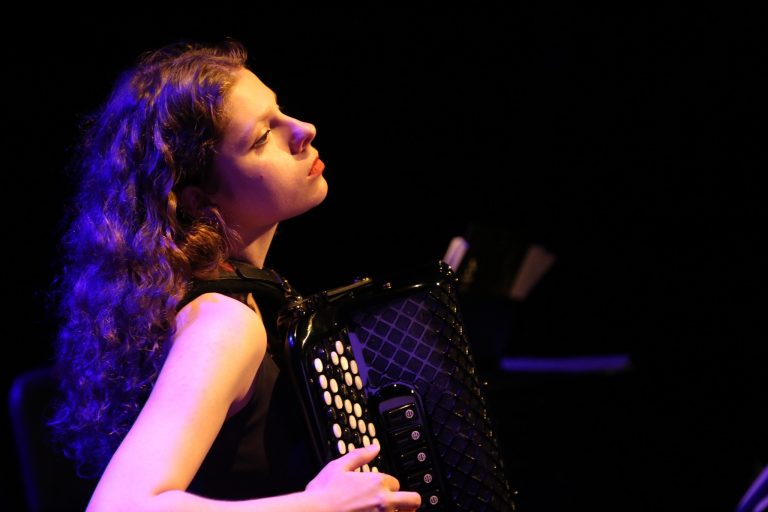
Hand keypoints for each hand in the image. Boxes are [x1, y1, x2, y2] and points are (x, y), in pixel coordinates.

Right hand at [305, 444, 421, 511]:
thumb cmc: (322, 494)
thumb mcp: (338, 466)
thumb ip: (360, 456)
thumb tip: (375, 447)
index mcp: (377, 482)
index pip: (396, 483)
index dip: (388, 487)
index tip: (379, 491)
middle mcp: (384, 501)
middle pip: (413, 501)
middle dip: (409, 502)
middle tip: (401, 505)